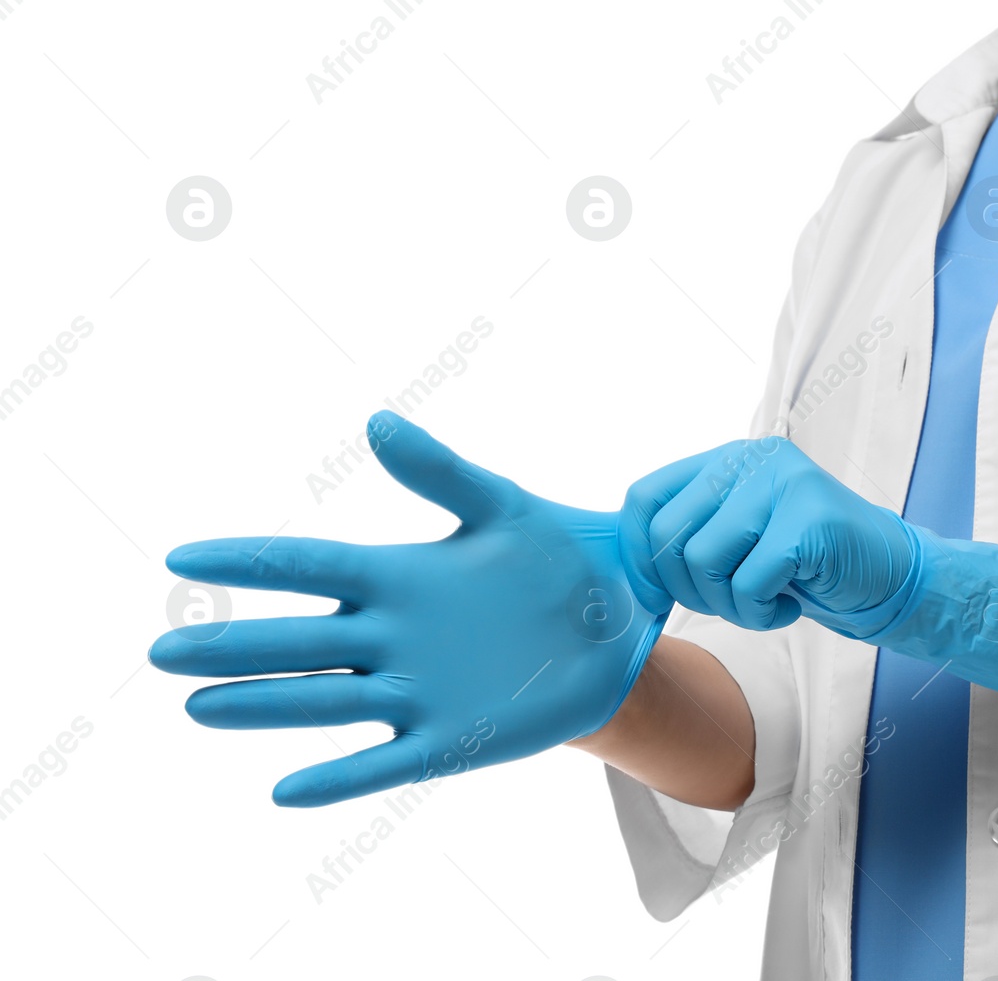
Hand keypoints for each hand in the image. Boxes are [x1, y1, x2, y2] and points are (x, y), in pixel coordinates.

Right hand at [150, 411, 669, 806]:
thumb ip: (440, 472)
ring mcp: (417, 690)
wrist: (618, 620)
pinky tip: (284, 791)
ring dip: (264, 705)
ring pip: (324, 701)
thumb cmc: (557, 554)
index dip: (248, 562)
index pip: (308, 566)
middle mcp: (392, 636)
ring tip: (197, 707)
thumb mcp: (502, 507)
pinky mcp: (451, 739)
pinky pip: (384, 763)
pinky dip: (339, 779)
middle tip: (164, 652)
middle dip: (234, 647)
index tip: (181, 557)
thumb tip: (377, 421)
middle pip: (298, 641)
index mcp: (398, 575)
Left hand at [621, 436, 997, 700]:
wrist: (890, 578)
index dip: (638, 554)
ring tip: (765, 600)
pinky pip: (749, 582)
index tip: (656, 594)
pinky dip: (762, 612)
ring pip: (703, 561)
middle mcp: (752, 459)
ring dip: (729, 604)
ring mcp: (783, 484)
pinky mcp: (809, 519)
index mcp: (727, 460)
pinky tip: (791, 603)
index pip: (644, 497)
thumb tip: (625, 570)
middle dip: (690, 590)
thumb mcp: (740, 539)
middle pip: (669, 536)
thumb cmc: (807, 567)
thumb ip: (692, 533)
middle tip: (733, 600)